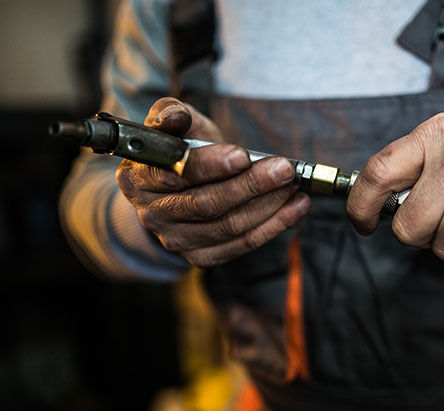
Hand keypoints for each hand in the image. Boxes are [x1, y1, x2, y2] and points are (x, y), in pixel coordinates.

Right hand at [116, 97, 310, 266]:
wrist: (177, 191)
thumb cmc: (181, 150)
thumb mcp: (174, 126)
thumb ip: (171, 114)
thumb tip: (173, 116)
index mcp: (139, 177)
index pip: (176, 174)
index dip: (210, 166)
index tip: (242, 155)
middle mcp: (153, 214)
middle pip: (207, 204)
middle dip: (251, 186)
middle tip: (284, 169)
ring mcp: (176, 240)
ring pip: (229, 226)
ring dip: (269, 206)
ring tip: (294, 185)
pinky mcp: (201, 257)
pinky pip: (243, 244)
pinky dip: (274, 225)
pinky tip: (297, 207)